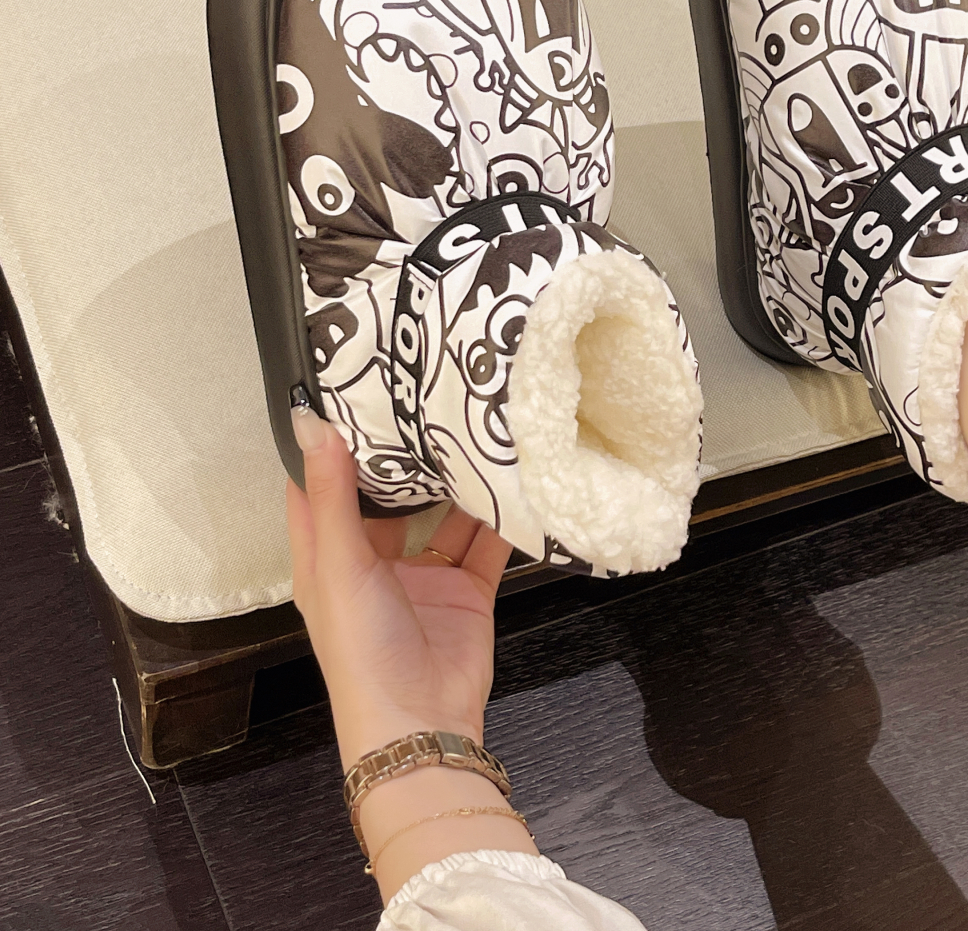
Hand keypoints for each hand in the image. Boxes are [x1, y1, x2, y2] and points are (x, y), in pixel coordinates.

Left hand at [285, 405, 511, 769]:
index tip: (349, 384)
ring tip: (476, 425)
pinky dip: (500, 516)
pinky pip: (486, 541)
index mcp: (328, 555)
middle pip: (388, 495)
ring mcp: (425, 574)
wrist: (424, 724)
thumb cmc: (362, 647)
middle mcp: (374, 560)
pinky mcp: (468, 587)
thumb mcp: (340, 566)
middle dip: (406, 453)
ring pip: (442, 514)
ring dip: (457, 481)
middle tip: (429, 390)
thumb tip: (310, 421)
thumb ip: (332, 495)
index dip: (329, 440)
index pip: (319, 485)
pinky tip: (515, 477)